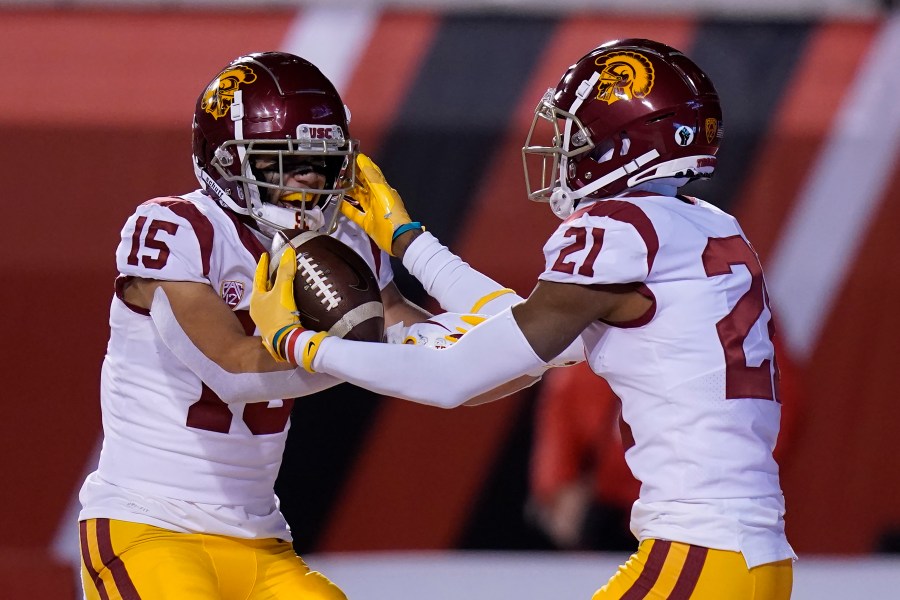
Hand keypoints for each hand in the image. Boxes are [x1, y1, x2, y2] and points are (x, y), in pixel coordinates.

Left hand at [251, 248, 326, 370]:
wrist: (285, 344)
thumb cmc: (279, 316)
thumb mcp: (282, 292)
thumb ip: (285, 272)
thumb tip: (288, 252)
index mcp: (257, 298)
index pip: (259, 276)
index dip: (263, 264)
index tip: (265, 254)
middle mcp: (258, 308)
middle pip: (264, 288)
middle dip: (270, 278)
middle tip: (278, 267)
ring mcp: (266, 319)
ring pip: (271, 299)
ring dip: (277, 290)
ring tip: (286, 281)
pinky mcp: (276, 326)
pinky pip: (278, 308)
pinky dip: (283, 301)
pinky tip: (292, 300)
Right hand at [341, 153, 420, 255]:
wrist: (397, 236)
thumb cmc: (391, 211)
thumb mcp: (382, 191)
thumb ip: (371, 176)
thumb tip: (362, 158)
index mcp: (383, 188)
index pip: (372, 172)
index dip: (363, 163)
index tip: (351, 155)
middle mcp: (376, 197)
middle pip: (363, 184)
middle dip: (353, 176)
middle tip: (339, 168)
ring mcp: (371, 210)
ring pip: (357, 197)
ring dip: (348, 190)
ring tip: (335, 182)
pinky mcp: (366, 221)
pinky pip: (353, 212)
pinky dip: (345, 207)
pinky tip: (336, 201)